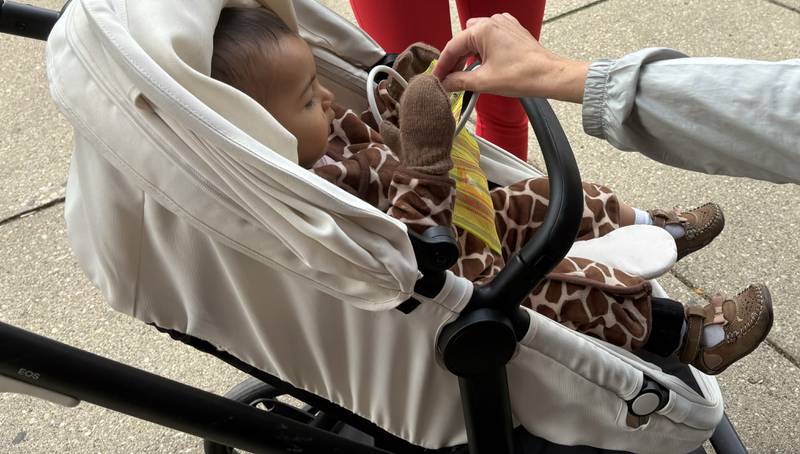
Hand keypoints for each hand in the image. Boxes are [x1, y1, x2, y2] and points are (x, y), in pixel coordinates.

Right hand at [432, 13, 589, 102]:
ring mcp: (504, 25)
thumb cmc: (523, 74)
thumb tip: (446, 83)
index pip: (453, 46)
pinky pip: (490, 39)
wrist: (549, 76)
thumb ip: (459, 81)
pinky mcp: (512, 32)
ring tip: (465, 75)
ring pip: (476, 40)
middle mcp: (493, 22)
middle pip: (464, 42)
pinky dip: (482, 51)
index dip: (442, 65)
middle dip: (455, 61)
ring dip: (468, 56)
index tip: (437, 78)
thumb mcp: (483, 81)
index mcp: (483, 29)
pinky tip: (482, 66)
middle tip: (448, 80)